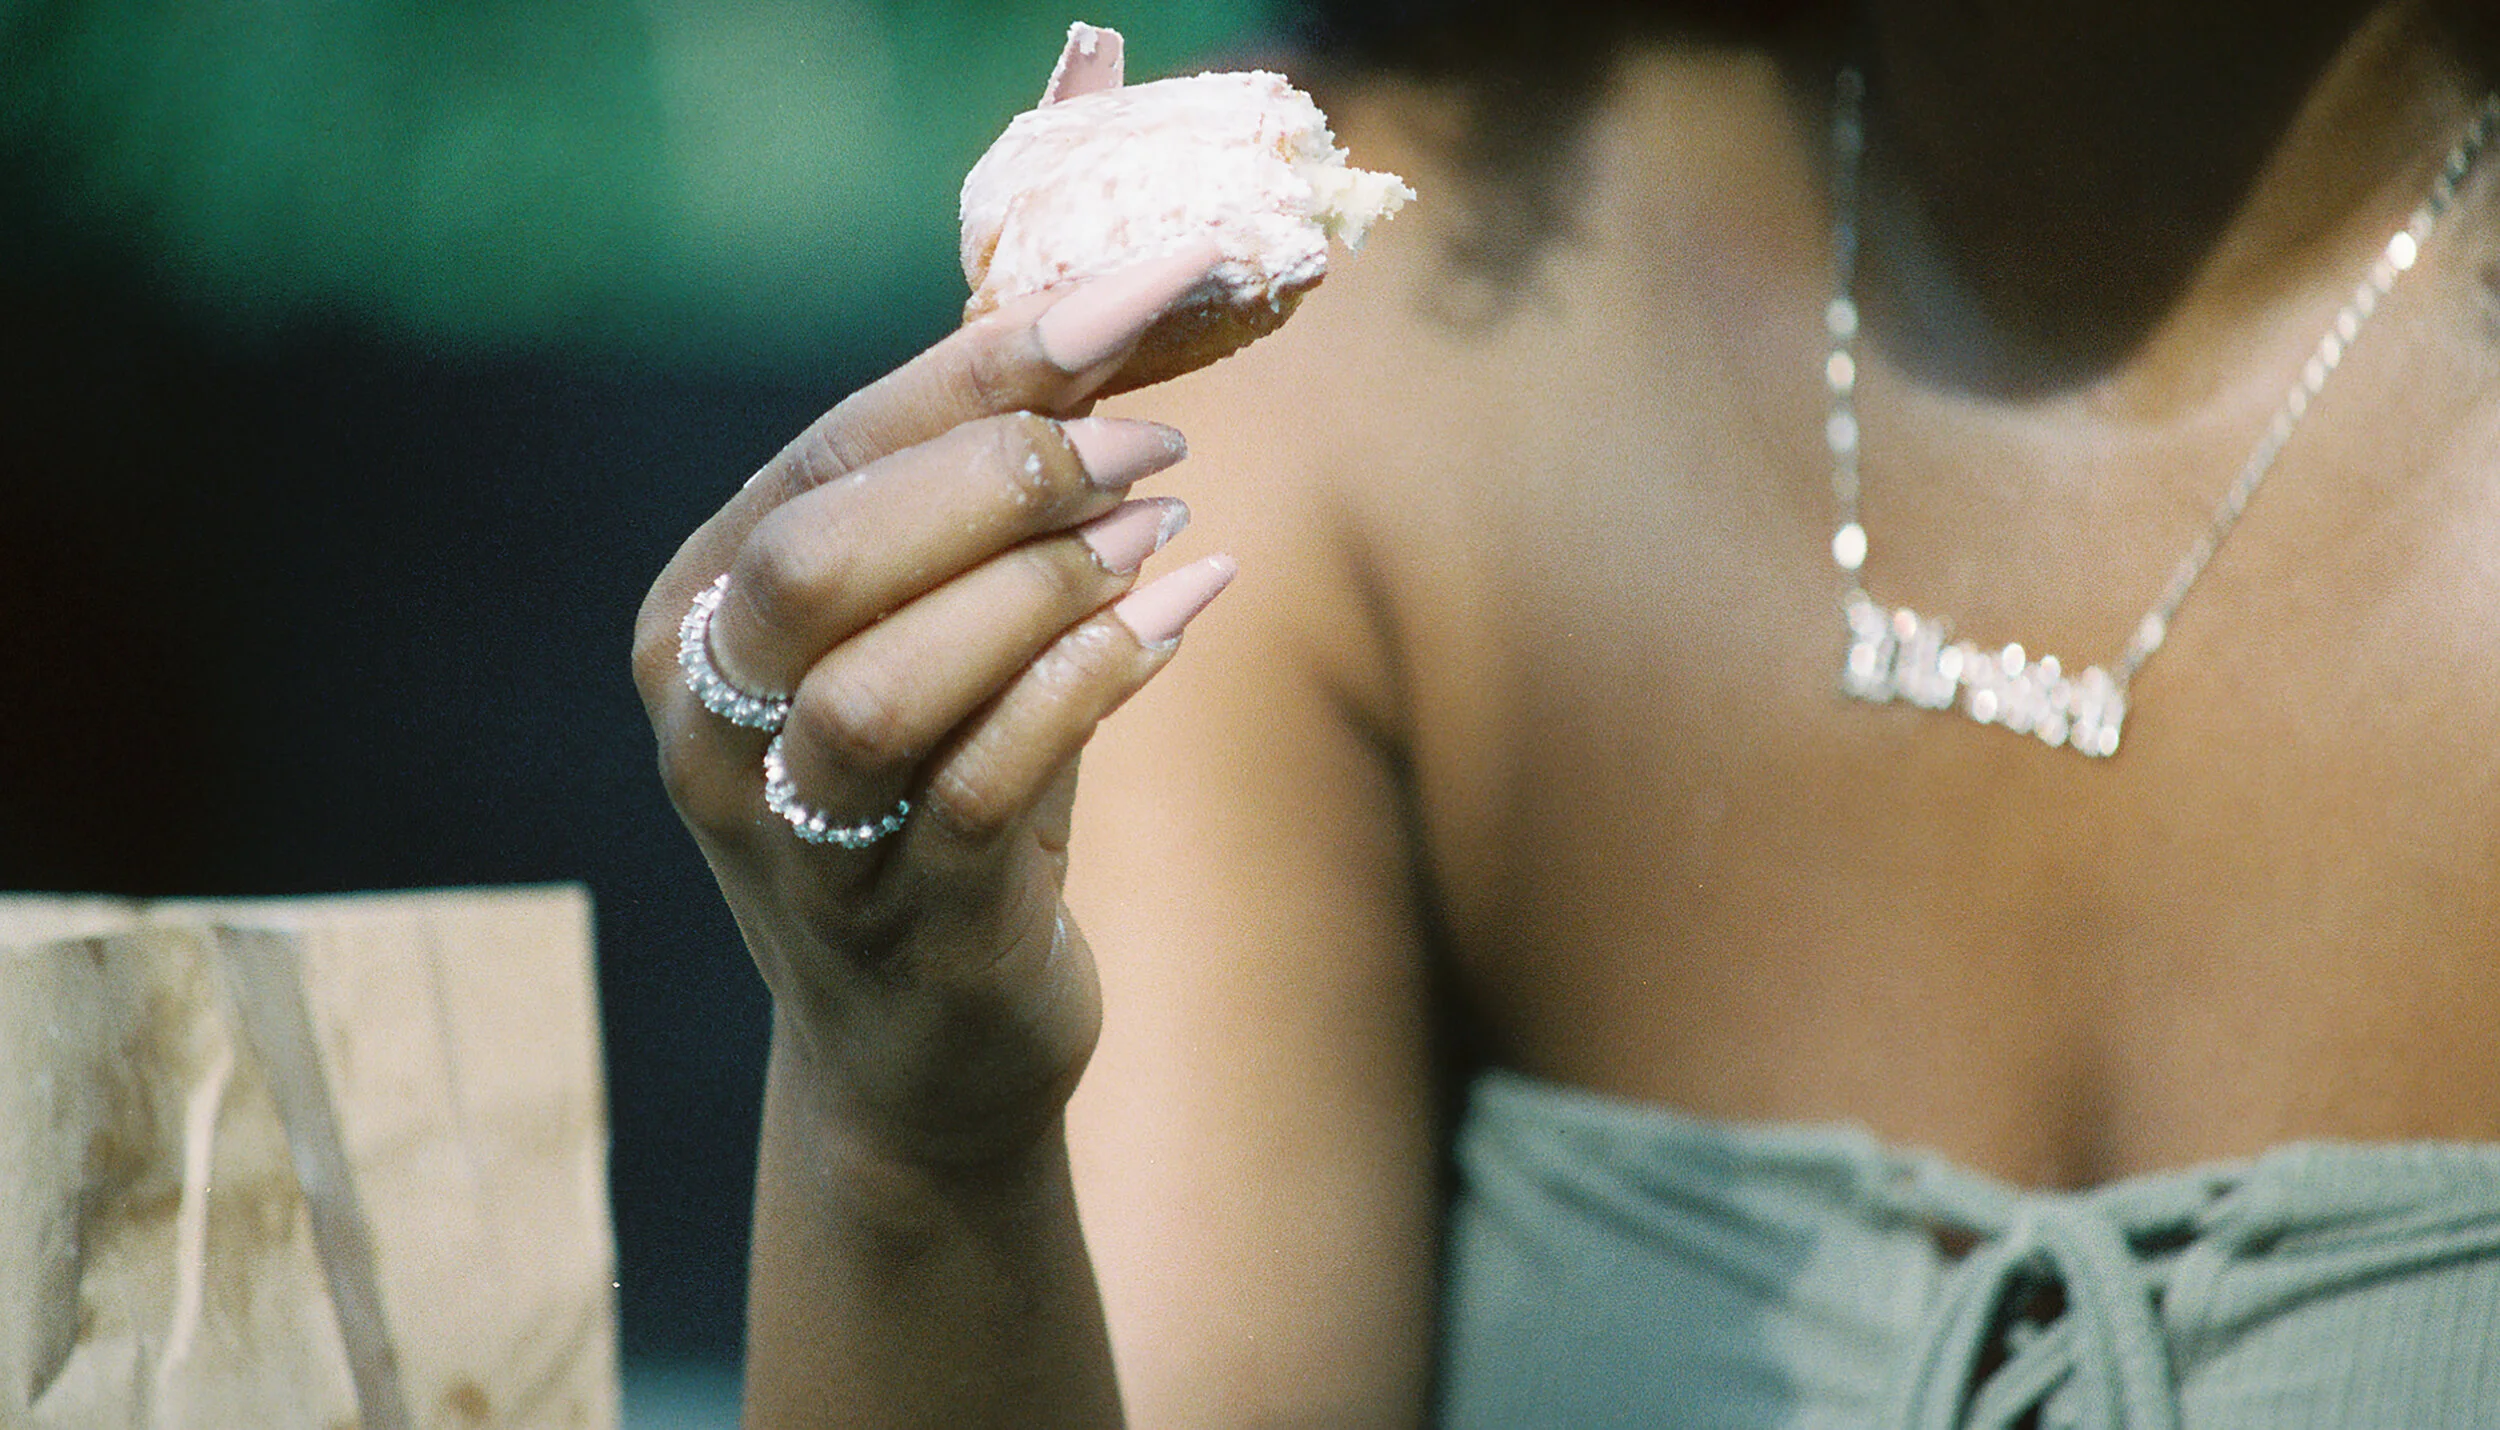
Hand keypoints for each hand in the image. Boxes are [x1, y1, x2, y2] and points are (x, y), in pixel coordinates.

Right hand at [632, 244, 1235, 1169]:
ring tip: (1165, 534)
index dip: (987, 365)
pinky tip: (1185, 613)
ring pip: (886, 682)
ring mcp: (793, 840)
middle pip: (819, 556)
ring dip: (1044, 587)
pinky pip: (992, 786)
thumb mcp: (934, 624)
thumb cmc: (939, 793)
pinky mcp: (904, 927)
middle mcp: (709, 723)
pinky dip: (1097, 683)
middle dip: (997, 476)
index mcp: (699, 611)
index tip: (1140, 297)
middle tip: (1147, 447)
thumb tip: (1089, 241)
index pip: (828, 453)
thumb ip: (980, 468)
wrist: (927, 1045)